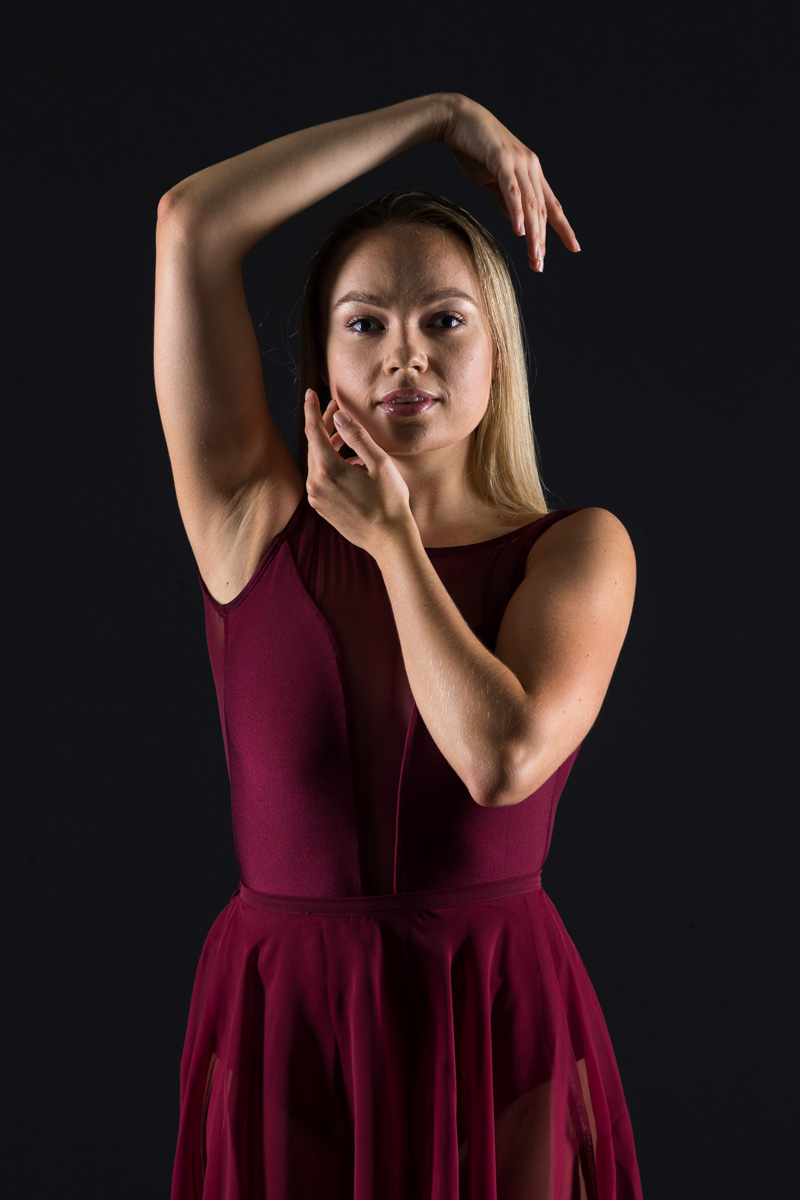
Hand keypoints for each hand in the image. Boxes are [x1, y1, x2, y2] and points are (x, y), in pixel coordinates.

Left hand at [303, 390, 412, 556]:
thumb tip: (340, 416)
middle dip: (325, 425)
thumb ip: (358, 437)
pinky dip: (332, 465)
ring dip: (329, 446)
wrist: (388, 541)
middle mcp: (316, 484)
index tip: (310, 394)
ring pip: (317, 462)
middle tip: (338, 410)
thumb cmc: (389, 502)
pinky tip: (351, 463)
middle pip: (314, 445)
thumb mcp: (380, 464)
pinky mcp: (321, 507)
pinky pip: (321, 478)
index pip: (313, 431)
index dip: (312, 410)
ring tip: (347, 436)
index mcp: (328, 470)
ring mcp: (317, 497)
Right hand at [438, 93, 579, 271]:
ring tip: (534, 256)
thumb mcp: (494, 179)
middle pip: (541, 210)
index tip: (575, 248)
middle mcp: (530, 167)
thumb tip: (517, 222)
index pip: (551, 205)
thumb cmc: (474, 149)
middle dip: (542, 240)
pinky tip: (519, 230)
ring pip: (530, 204)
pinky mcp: (501, 159)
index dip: (564, 228)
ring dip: (533, 233)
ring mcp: (517, 162)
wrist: (457, 119)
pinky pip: (511, 190)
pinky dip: (516, 211)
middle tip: (539, 265)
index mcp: (531, 172)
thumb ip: (507, 199)